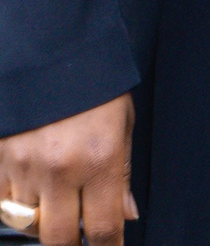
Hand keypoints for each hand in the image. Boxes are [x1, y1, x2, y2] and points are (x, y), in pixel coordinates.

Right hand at [0, 94, 137, 245]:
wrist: (51, 53)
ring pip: (27, 223)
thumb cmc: (94, 87)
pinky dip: (15, 207)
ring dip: (42, 223)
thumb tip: (126, 214)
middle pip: (58, 239)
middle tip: (78, 240)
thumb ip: (122, 174)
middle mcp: (60, 170)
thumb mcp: (123, 124)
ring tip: (57, 205)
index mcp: (100, 160)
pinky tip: (31, 194)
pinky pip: (2, 204)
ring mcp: (24, 167)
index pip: (103, 227)